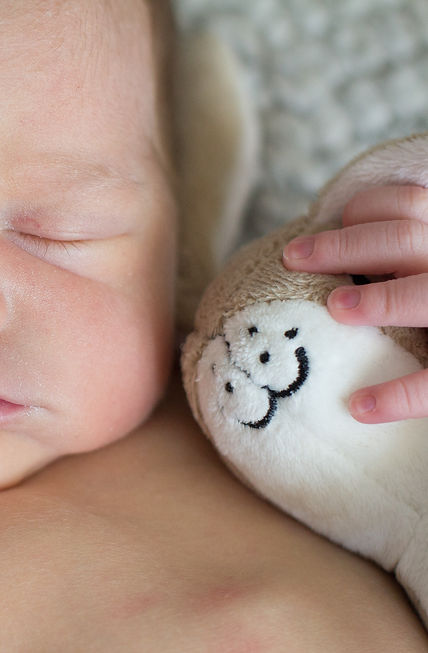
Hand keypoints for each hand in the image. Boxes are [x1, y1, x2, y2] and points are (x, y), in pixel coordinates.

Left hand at [283, 185, 427, 423]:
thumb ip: (388, 258)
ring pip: (427, 294)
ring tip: (334, 309)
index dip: (366, 208)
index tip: (327, 226)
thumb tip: (310, 253)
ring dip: (381, 300)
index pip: (410, 205)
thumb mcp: (413, 271)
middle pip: (406, 238)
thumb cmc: (422, 310)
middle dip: (344, 246)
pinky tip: (357, 407)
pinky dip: (398, 396)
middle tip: (292, 260)